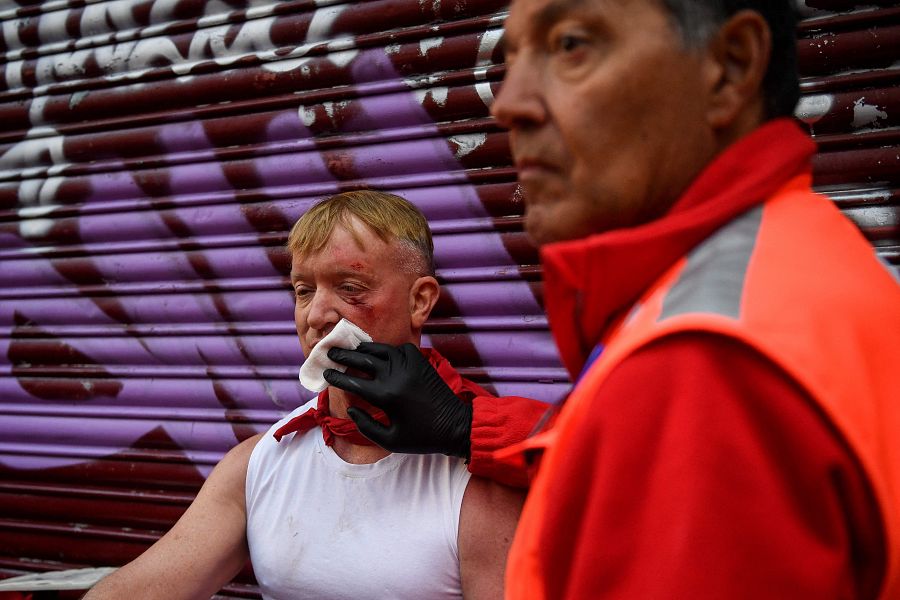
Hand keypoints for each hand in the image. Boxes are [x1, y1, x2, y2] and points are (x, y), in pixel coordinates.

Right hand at [323, 342, 471, 457]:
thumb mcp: (390, 440)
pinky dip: (387, 349)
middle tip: (330, 352)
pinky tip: (379, 353)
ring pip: (381, 350)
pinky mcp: (421, 362)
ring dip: (364, 349)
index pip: (353, 382)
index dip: (336, 377)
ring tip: (351, 349)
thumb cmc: (421, 438)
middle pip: (363, 360)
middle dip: (344, 356)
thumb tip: (351, 409)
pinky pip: (399, 349)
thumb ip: (366, 426)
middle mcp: (396, 376)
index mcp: (386, 396)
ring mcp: (410, 365)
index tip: (325, 373)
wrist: (455, 426)